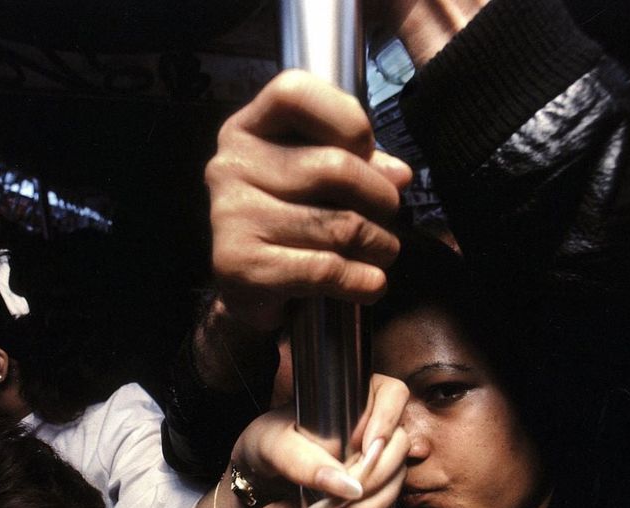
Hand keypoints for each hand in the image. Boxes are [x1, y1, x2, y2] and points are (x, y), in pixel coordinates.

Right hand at [206, 69, 412, 330]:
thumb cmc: (292, 223)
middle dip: (381, 197)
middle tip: (390, 215)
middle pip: (334, 167)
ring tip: (383, 252)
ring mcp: (230, 216)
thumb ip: (358, 163)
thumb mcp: (321, 182)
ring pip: (340, 225)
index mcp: (247, 129)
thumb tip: (399, 175)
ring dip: (379, 245)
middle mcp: (230, 166)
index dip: (347, 119)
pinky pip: (326, 269)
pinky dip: (363, 280)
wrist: (249, 293)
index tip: (365, 152)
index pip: (294, 92)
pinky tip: (372, 283)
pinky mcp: (240, 266)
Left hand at [231, 373, 409, 507]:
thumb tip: (348, 486)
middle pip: (400, 441)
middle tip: (349, 494)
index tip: (367, 449)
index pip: (393, 394)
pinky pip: (391, 499)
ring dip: (377, 499)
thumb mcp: (273, 447)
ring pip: (399, 473)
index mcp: (352, 396)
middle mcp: (371, 422)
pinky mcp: (375, 484)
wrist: (259, 477)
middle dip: (378, 472)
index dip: (388, 421)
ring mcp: (376, 454)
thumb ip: (304, 461)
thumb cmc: (264, 446)